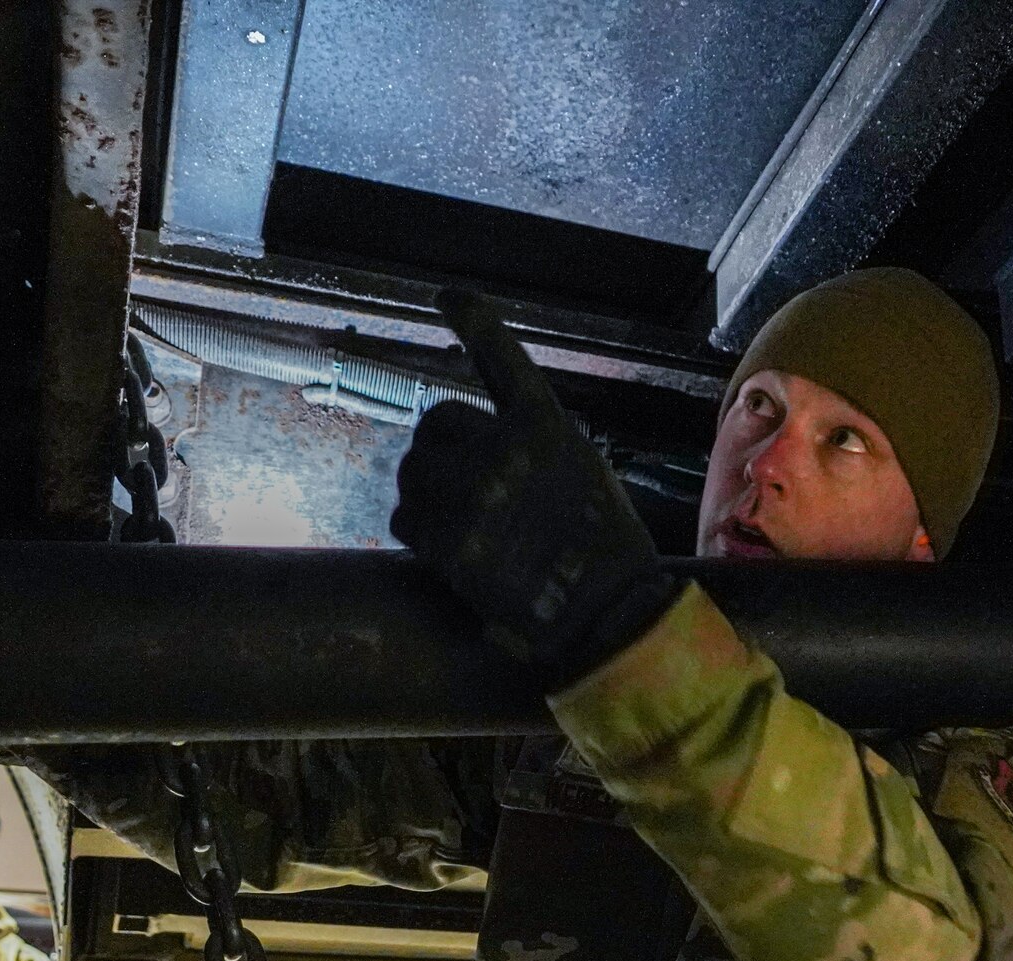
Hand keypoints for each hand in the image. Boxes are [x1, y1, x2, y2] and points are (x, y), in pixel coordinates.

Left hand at [391, 290, 677, 688]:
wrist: (607, 612)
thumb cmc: (603, 548)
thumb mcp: (583, 470)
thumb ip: (536, 446)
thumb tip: (489, 444)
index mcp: (544, 426)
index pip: (501, 357)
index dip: (472, 320)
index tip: (447, 296)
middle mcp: (503, 451)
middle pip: (433, 424)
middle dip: (439, 451)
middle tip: (458, 484)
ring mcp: (472, 496)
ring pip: (412, 472)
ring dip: (423, 490)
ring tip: (455, 519)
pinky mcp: (448, 543)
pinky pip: (404, 518)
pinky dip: (416, 530)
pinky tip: (442, 547)